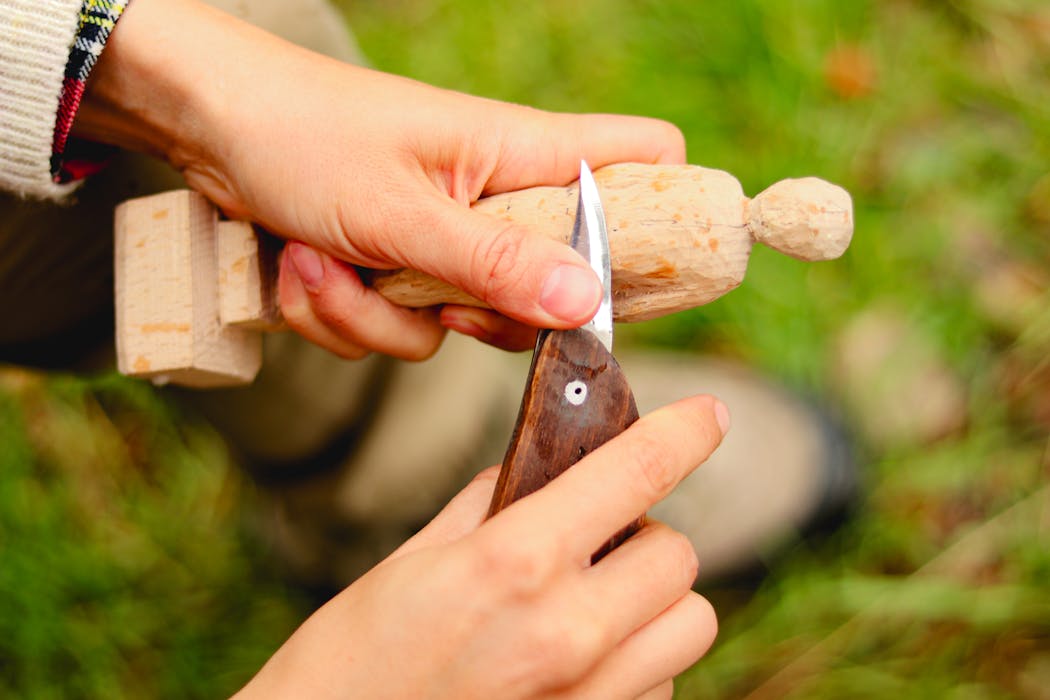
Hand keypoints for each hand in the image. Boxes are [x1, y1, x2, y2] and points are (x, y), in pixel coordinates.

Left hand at [75, 0, 685, 359]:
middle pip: (549, 289)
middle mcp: (498, 199)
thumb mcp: (400, 209)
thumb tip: (589, 304)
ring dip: (376, 315)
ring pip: (454, 325)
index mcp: (524, 156)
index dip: (663, 219)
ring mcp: (446, 239)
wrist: (206, 125)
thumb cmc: (304, 133)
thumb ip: (495, 262)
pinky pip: (395, 329)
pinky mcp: (396, 269)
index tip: (635, 284)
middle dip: (477, 315)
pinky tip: (301, 269)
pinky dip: (341, 315)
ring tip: (320, 259)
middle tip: (426, 289)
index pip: (645, 162)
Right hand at [235, 395, 728, 699]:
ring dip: (653, 604)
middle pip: (678, 556)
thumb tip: (543, 467)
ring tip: (594, 607)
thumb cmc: (352, 659)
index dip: (683, 433)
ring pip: (688, 625)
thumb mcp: (413, 560)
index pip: (635, 473)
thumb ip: (492, 506)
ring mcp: (591, 698)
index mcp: (517, 562)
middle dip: (644, 537)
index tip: (707, 416)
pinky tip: (580, 664)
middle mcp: (570, 632)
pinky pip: (662, 686)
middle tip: (595, 543)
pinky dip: (638, 664)